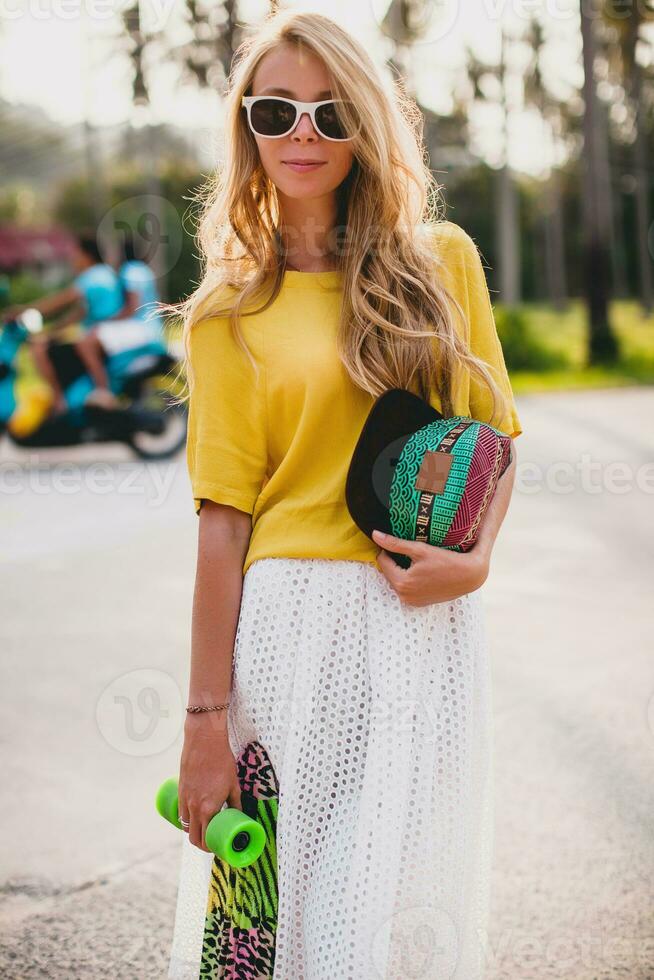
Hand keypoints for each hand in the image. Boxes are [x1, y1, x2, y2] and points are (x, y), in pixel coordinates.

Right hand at [178, 717, 242, 852]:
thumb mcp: (233, 784)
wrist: (204, 740)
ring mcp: (184, 799)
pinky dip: (187, 819)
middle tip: (212, 843)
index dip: (211, 848)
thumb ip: (236, 803)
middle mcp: (193, 807)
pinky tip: (195, 815)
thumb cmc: (222, 761)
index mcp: (207, 809)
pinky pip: (181, 812)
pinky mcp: (180, 790)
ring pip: (185, 825)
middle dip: (201, 844)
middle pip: (192, 837)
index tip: (218, 848)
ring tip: (204, 829)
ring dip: (193, 831)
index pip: (205, 839)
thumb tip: (242, 815)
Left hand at [371, 529, 488, 606]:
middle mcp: (404, 596)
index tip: (397, 541)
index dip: (387, 549)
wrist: (470, 576)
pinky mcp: (419, 604)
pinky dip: (408, 579)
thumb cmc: (446, 560)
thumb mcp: (420, 549)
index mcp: (402, 582)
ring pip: (396, 580)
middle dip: (393, 561)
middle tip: (405, 549)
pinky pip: (406, 589)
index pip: (382, 561)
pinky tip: (419, 570)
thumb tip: (375, 535)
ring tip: (413, 559)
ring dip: (400, 570)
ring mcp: (412, 602)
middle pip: (388, 572)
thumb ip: (395, 543)